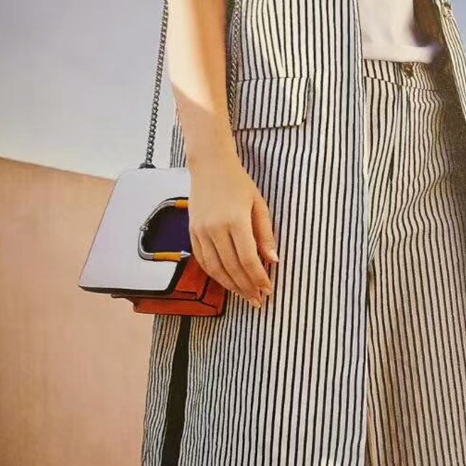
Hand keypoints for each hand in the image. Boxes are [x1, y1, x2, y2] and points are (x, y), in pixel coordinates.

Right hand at [188, 152, 277, 307]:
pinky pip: (203, 261)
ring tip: (244, 295)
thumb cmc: (239, 183)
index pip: (248, 259)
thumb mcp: (259, 205)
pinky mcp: (192, 232)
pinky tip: (226, 282)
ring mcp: (201, 231)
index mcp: (235, 220)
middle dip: (246, 287)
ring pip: (216, 268)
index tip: (268, 289)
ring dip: (231, 285)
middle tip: (257, 300)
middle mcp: (215, 228)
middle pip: (232, 268)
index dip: (258, 278)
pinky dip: (215, 275)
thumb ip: (265, 234)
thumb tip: (273, 260)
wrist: (210, 166)